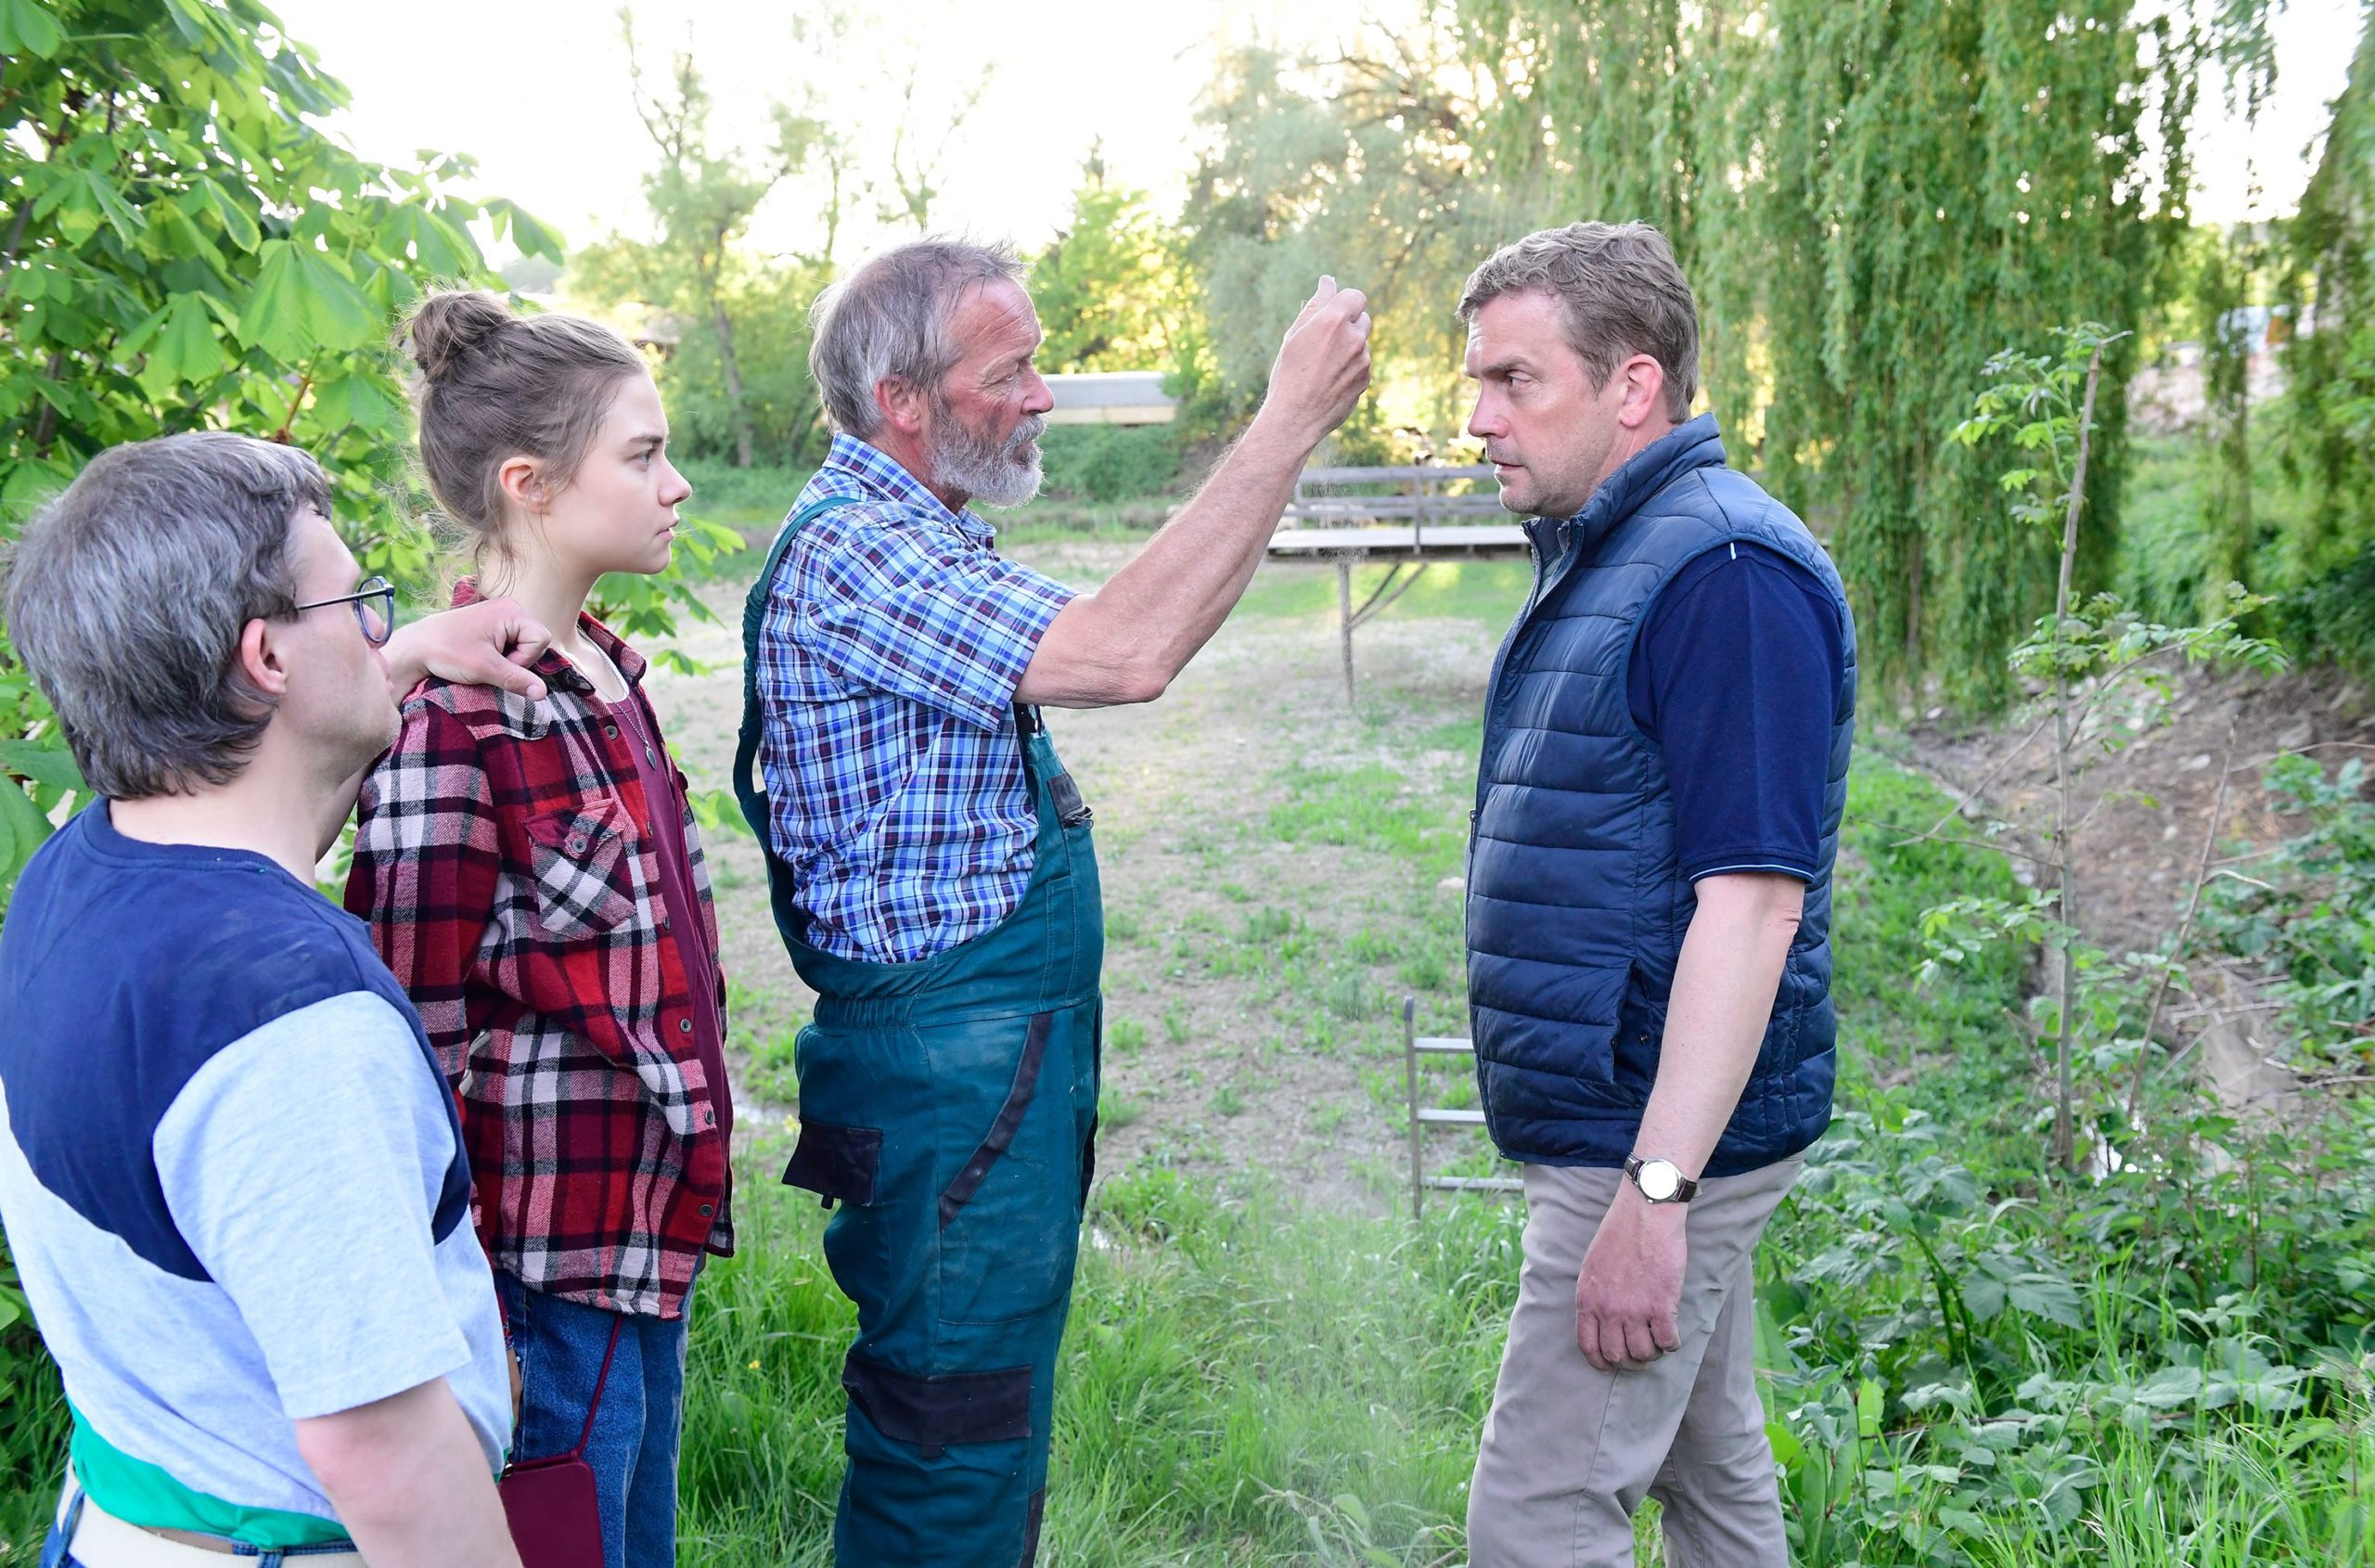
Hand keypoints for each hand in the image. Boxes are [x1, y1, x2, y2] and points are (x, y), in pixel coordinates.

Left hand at [383, 596, 551, 702]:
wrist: (414, 648)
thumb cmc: (447, 653)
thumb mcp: (485, 669)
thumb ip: (517, 680)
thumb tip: (543, 694)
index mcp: (510, 610)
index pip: (541, 639)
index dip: (525, 658)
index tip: (498, 663)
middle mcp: (508, 607)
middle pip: (534, 641)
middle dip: (517, 659)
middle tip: (489, 663)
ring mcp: (499, 614)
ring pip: (524, 644)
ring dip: (508, 659)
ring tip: (483, 661)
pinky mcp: (491, 623)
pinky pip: (511, 642)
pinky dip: (500, 655)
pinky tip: (480, 657)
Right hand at [1256, 275, 1373, 448]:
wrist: (1295, 418)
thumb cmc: (1289, 373)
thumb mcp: (1295, 334)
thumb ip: (1316, 304)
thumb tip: (1328, 281)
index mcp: (1334, 320)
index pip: (1356, 296)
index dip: (1345, 302)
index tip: (1333, 312)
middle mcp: (1354, 337)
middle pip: (1363, 318)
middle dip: (1348, 324)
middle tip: (1324, 342)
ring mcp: (1364, 360)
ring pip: (1362, 343)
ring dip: (1349, 348)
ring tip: (1323, 367)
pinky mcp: (1366, 379)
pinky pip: (1362, 364)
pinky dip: (1351, 367)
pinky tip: (1330, 380)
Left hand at [1574, 1188, 1686, 1371]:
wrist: (1645, 1214)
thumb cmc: (1619, 1234)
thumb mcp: (1592, 1266)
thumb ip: (1594, 1295)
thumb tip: (1600, 1319)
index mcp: (1587, 1299)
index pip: (1588, 1345)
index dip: (1599, 1362)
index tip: (1609, 1365)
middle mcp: (1608, 1309)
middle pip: (1617, 1355)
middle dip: (1629, 1360)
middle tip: (1640, 1353)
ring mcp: (1635, 1310)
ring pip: (1643, 1353)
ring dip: (1652, 1353)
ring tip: (1657, 1342)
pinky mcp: (1662, 1305)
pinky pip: (1668, 1342)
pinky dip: (1672, 1344)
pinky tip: (1673, 1334)